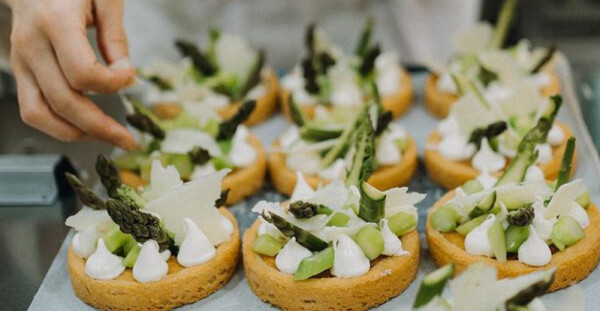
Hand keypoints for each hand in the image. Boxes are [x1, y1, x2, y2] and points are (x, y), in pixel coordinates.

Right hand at [6, 0, 135, 148]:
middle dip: (100, 126)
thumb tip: (126, 74)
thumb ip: (116, 36)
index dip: (112, 84)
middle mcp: (32, 45)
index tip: (131, 78)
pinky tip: (84, 128)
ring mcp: (21, 61)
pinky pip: (32, 110)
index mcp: (54, 22)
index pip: (82, 72)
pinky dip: (58, 127)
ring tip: (107, 137)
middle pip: (64, 101)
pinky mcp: (20, 72)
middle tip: (128, 138)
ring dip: (77, 133)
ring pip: (41, 114)